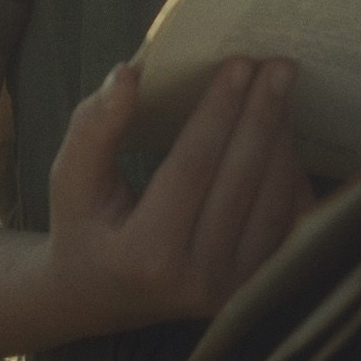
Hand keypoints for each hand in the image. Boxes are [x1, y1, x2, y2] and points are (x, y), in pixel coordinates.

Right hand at [44, 57, 312, 334]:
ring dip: (281, 140)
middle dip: (262, 115)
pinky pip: (286, 222)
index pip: (192, 167)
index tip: (240, 64)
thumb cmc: (84, 225)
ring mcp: (229, 289)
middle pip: (240, 180)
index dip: (219, 112)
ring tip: (282, 90)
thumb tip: (129, 74)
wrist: (98, 296)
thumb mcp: (69, 178)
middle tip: (279, 65)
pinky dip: (291, 176)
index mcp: (145, 255)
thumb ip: (94, 126)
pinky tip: (285, 135)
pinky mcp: (251, 286)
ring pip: (272, 200)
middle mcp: (194, 280)